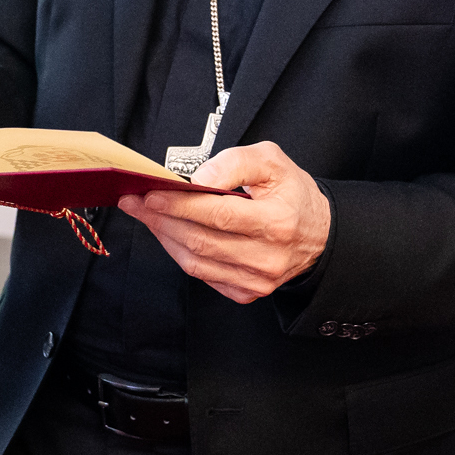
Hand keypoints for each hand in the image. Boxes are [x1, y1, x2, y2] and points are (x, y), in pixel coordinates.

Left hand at [117, 141, 329, 304]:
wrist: (319, 233)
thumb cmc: (292, 194)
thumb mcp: (271, 162)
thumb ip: (234, 163)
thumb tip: (198, 179)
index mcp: (277, 222)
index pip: (219, 215)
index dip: (180, 205)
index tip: (151, 193)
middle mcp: (268, 256)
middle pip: (201, 240)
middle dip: (161, 219)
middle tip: (136, 201)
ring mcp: (258, 279)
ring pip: (196, 262)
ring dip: (165, 237)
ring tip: (147, 215)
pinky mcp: (248, 291)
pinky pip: (203, 276)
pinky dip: (180, 254)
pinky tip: (170, 234)